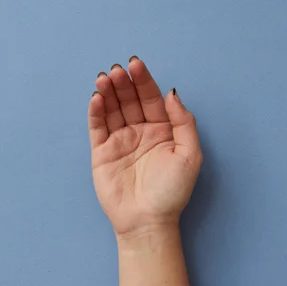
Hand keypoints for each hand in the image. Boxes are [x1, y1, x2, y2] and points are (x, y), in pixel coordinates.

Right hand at [88, 57, 202, 238]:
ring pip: (112, 110)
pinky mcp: (102, 152)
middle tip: (117, 70)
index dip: (144, 80)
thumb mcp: (190, 155)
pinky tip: (96, 99)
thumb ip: (184, 122)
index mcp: (163, 130)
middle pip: (130, 99)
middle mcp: (140, 131)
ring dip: (108, 92)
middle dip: (123, 83)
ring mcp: (120, 140)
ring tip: (104, 78)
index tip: (136, 64)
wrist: (148, 221)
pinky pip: (98, 127)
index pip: (151, 98)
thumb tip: (171, 93)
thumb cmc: (172, 191)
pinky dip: (96, 112)